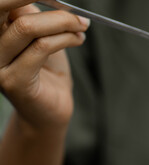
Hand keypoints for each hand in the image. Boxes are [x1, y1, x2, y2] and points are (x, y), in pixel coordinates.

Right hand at [0, 1, 89, 130]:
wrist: (50, 111)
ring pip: (28, 28)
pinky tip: (79, 39)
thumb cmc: (47, 73)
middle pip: (2, 8)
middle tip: (68, 5)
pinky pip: (41, 48)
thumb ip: (34, 18)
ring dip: (63, 22)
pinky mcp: (14, 81)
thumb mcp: (40, 39)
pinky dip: (66, 38)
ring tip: (82, 25)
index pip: (2, 4)